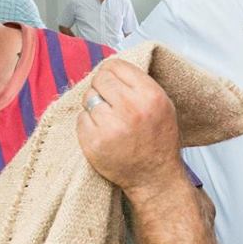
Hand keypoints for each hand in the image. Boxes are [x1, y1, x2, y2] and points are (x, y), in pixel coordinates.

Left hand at [77, 59, 185, 193]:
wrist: (154, 178)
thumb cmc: (159, 142)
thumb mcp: (162, 105)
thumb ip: (139, 84)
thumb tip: (110, 68)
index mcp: (150, 95)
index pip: (115, 65)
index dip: (111, 72)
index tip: (112, 81)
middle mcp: (130, 108)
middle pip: (99, 79)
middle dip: (101, 88)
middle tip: (109, 102)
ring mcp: (110, 126)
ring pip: (88, 98)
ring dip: (94, 107)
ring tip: (109, 120)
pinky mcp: (94, 142)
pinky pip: (80, 119)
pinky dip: (88, 124)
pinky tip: (102, 133)